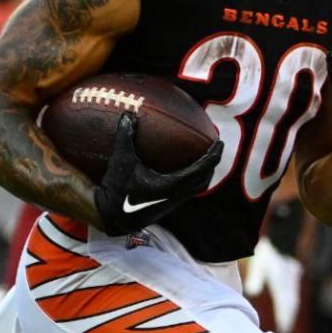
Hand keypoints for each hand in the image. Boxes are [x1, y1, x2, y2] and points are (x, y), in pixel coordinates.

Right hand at [92, 113, 221, 236]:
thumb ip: (125, 137)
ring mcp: (172, 202)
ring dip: (204, 173)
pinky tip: (184, 170)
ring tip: (205, 159)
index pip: (201, 169)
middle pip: (205, 180)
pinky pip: (187, 191)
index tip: (220, 142)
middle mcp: (176, 195)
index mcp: (172, 185)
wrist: (111, 217)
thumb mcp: (121, 161)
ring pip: (197, 188)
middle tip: (215, 148)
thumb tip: (128, 115)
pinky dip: (192, 179)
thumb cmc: (117, 190)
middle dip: (213, 164)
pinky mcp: (165, 206)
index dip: (213, 155)